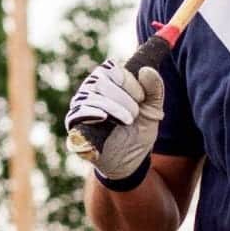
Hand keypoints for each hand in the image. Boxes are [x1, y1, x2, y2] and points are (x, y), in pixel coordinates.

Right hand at [65, 58, 164, 185]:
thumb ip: (154, 90)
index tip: (142, 98)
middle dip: (122, 97)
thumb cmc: (138, 130)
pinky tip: (103, 118)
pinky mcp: (75, 126)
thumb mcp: (152, 111)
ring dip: (112, 107)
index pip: (112, 69)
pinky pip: (77, 114)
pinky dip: (91, 113)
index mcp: (107, 82)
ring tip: (126, 121)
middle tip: (135, 114)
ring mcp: (80, 107)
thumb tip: (148, 70)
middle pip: (100, 81)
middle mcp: (90, 91)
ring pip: (90, 96)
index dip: (129, 82)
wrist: (129, 161)